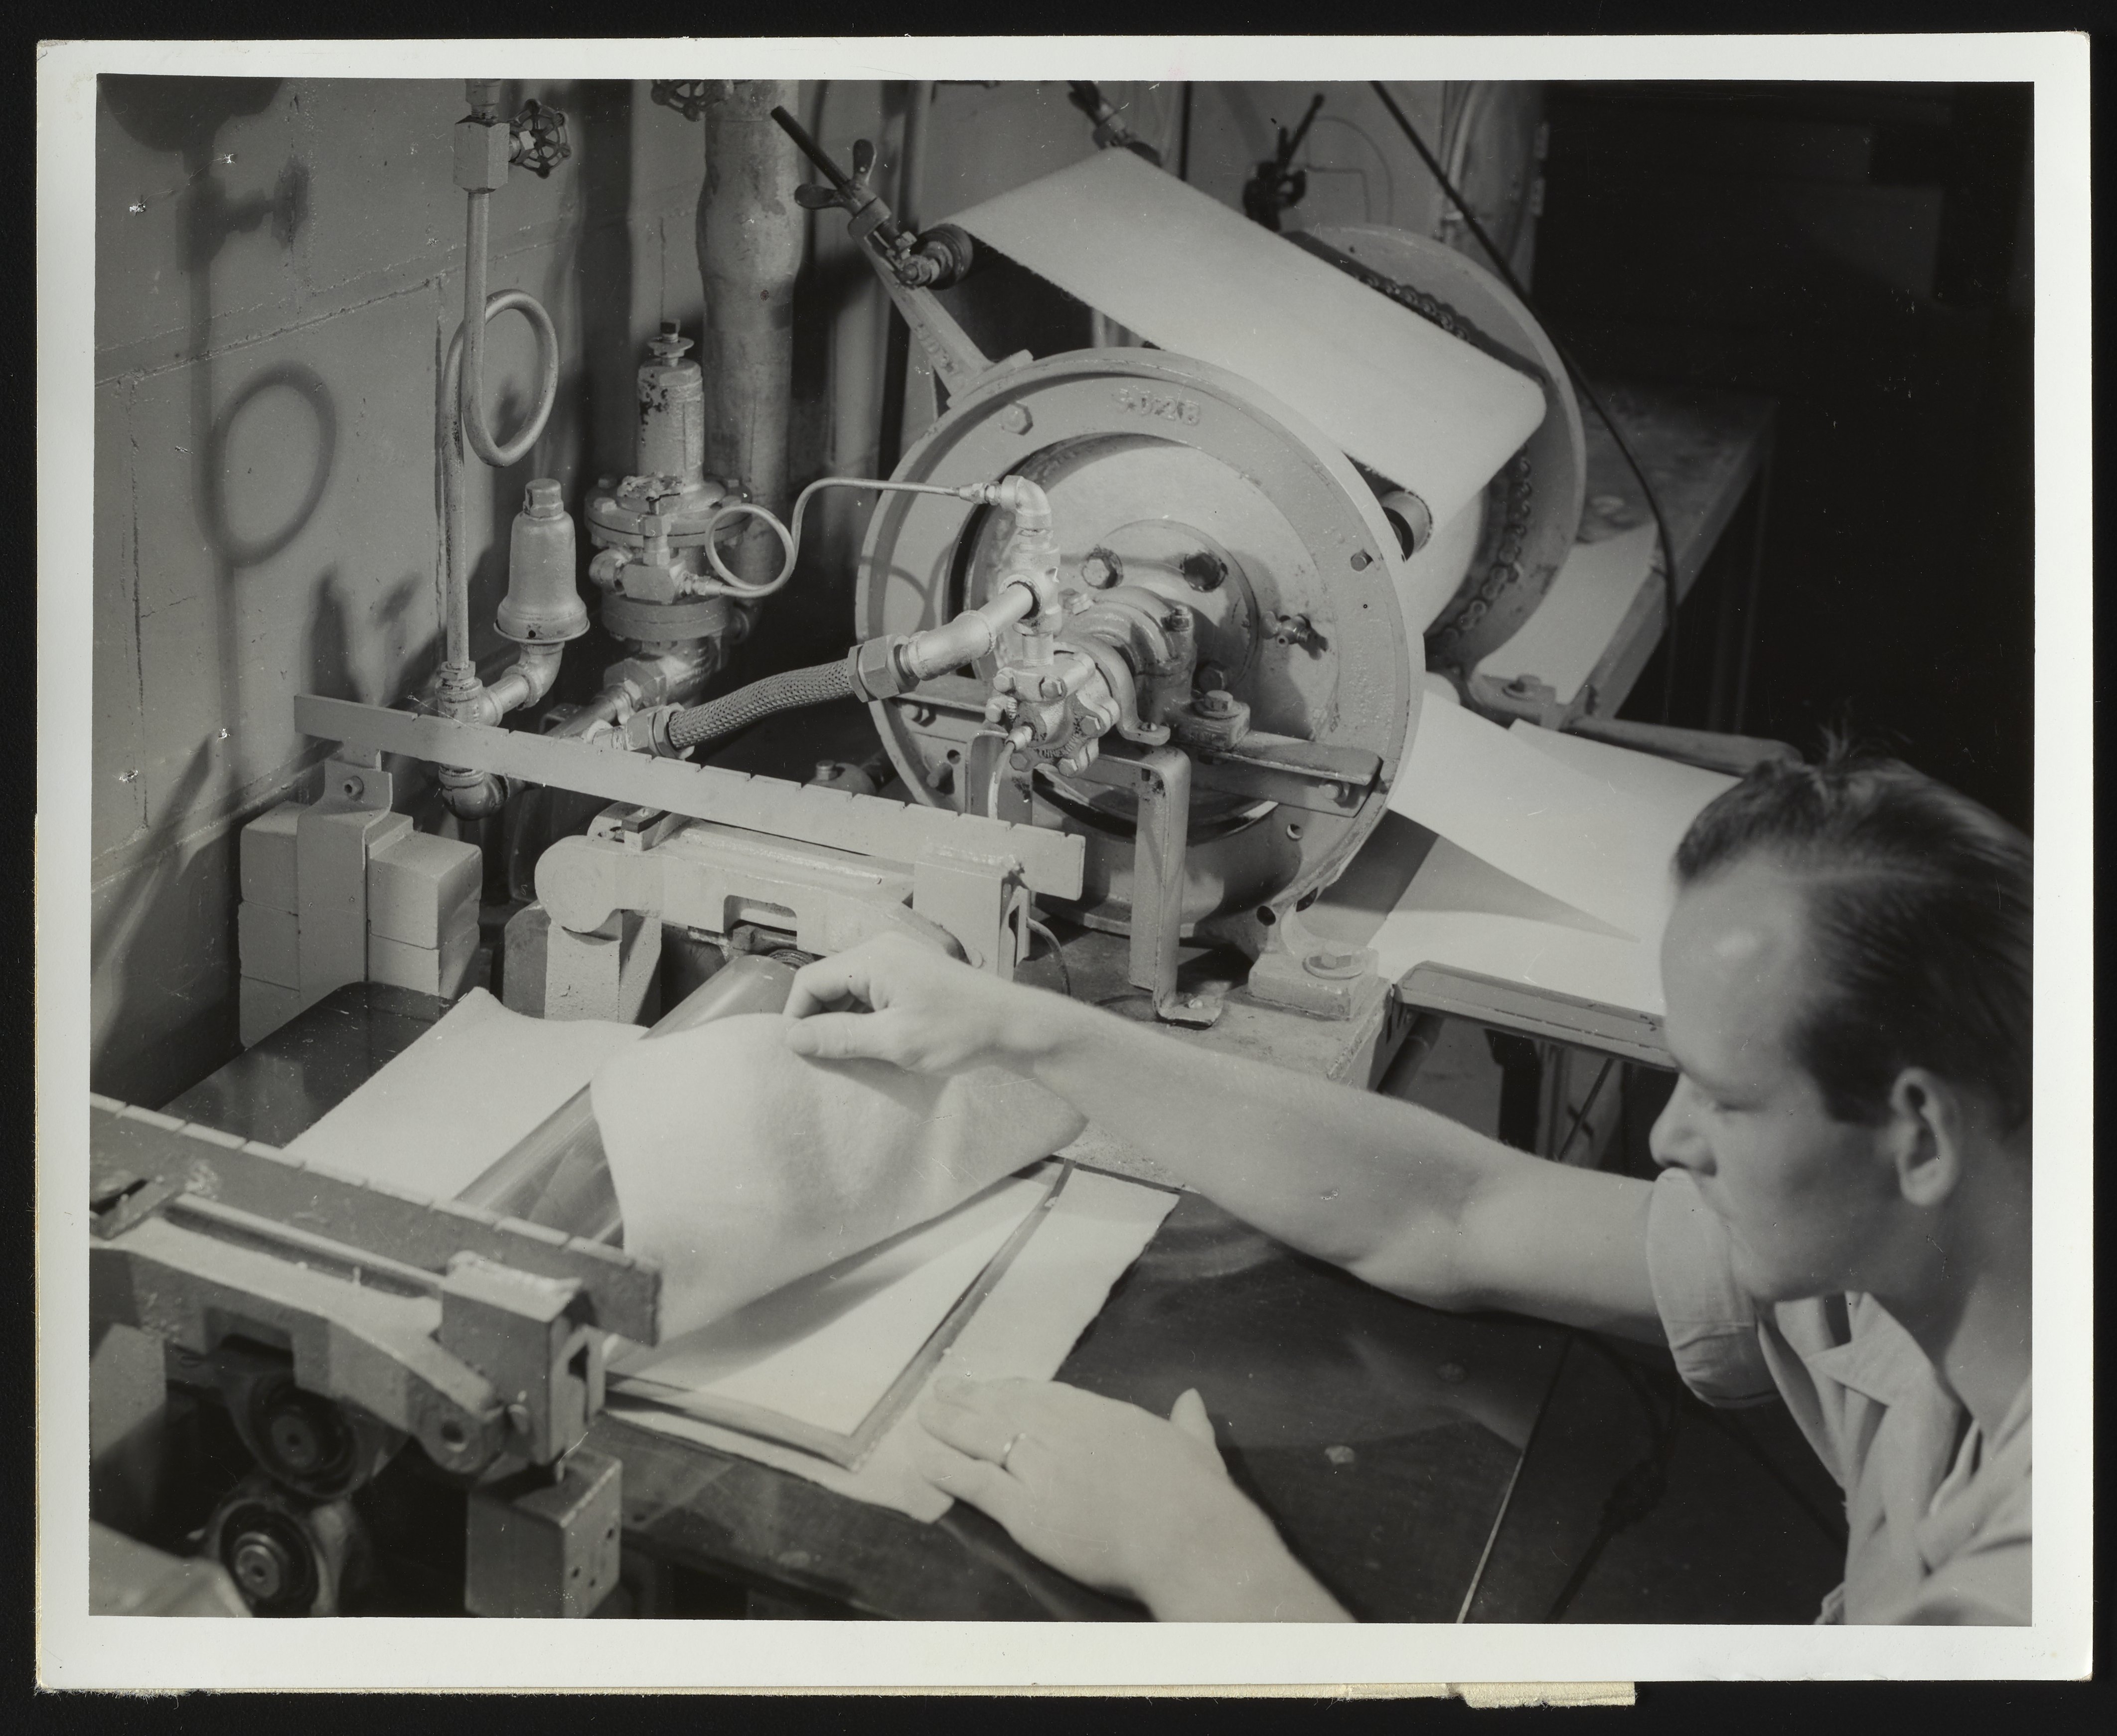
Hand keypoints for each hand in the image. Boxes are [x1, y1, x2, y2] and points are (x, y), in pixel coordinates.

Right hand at [782, 933, 1073, 1075]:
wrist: (1015, 1025)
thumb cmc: (958, 1032)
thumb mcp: (894, 1041)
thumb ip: (840, 1037)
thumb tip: (790, 1038)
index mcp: (873, 957)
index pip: (810, 980)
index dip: (796, 1017)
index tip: (799, 1055)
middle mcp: (881, 948)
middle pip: (828, 982)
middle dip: (819, 1020)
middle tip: (822, 1061)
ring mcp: (899, 958)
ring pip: (849, 989)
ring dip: (842, 1021)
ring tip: (847, 1057)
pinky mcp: (912, 972)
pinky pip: (872, 991)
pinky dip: (864, 1016)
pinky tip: (872, 1044)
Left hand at [908, 1375, 1349, 1621]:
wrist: (1186, 1535)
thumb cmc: (1195, 1494)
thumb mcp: (1194, 1447)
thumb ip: (1187, 1423)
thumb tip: (1192, 1400)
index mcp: (1099, 1412)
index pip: (1040, 1394)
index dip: (1008, 1391)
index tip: (988, 1388)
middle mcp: (1061, 1430)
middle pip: (1002, 1408)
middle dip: (968, 1400)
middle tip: (940, 1393)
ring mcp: (1038, 1467)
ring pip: (980, 1437)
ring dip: (947, 1425)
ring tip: (922, 1417)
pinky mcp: (1024, 1509)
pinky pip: (974, 1482)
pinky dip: (945, 1468)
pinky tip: (924, 1459)